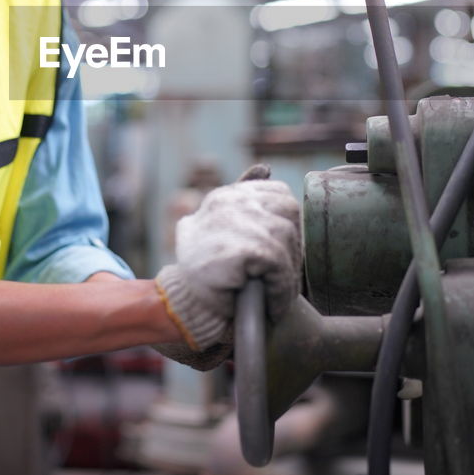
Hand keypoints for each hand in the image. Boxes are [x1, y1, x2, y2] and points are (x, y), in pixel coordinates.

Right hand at [154, 164, 301, 351]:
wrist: (181, 306)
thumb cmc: (205, 271)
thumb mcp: (222, 228)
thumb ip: (243, 199)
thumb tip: (264, 168)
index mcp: (226, 196)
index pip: (277, 193)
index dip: (285, 223)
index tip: (280, 251)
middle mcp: (229, 201)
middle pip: (288, 213)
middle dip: (292, 247)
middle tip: (282, 277)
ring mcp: (234, 221)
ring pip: (286, 239)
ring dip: (287, 272)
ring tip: (276, 293)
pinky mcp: (242, 248)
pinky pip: (279, 264)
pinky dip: (280, 287)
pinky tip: (272, 302)